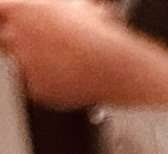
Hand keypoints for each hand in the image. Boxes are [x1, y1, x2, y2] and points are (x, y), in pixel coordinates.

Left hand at [0, 0, 167, 101]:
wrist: (113, 66)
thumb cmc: (99, 33)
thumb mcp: (75, 4)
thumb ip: (51, 7)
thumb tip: (56, 8)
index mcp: (21, 7)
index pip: (0, 10)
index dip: (7, 17)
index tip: (11, 22)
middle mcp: (17, 35)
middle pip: (2, 38)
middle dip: (13, 41)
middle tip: (35, 45)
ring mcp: (24, 63)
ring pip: (16, 63)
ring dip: (30, 62)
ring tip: (59, 60)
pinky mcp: (35, 88)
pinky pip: (32, 85)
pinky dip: (45, 83)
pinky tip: (64, 76)